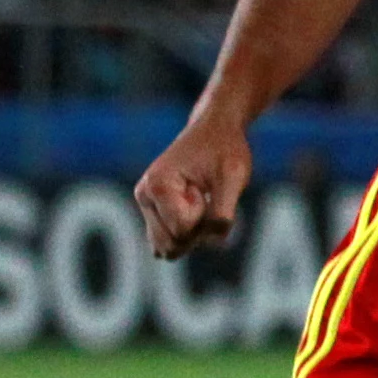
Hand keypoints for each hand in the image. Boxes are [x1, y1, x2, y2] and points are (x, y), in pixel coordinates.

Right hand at [133, 115, 253, 259]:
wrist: (216, 130)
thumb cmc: (224, 150)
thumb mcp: (233, 177)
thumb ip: (223, 212)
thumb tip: (213, 242)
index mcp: (157, 186)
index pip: (183, 230)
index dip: (205, 216)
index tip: (205, 188)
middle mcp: (145, 197)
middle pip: (173, 244)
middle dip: (197, 230)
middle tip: (204, 196)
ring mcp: (147, 205)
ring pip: (171, 247)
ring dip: (194, 232)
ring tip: (200, 199)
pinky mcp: (155, 211)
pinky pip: (170, 241)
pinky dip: (189, 234)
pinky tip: (196, 207)